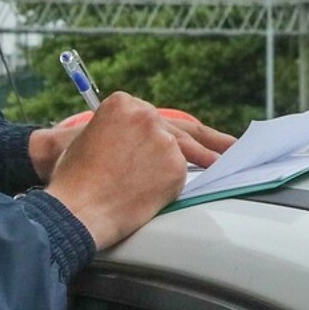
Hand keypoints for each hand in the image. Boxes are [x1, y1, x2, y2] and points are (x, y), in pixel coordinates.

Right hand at [44, 92, 203, 249]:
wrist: (76, 205)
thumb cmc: (75, 177)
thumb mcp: (92, 138)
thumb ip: (120, 132)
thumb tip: (136, 144)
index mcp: (121, 103)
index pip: (154, 116)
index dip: (168, 130)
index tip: (188, 136)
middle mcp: (145, 116)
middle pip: (183, 130)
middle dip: (211, 141)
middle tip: (233, 147)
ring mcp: (163, 140)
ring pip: (181, 154)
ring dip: (185, 169)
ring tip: (209, 176)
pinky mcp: (175, 165)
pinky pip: (180, 176)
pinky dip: (170, 187)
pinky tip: (153, 197)